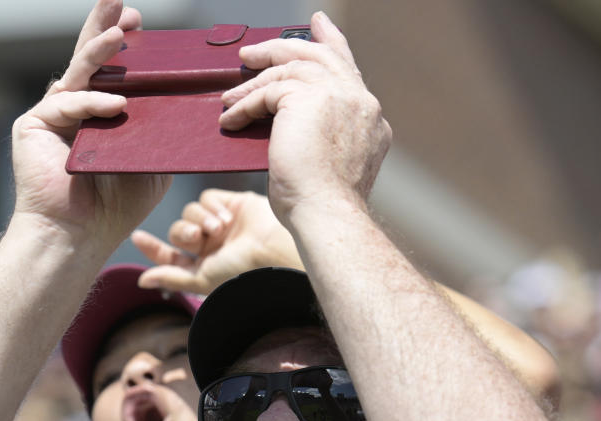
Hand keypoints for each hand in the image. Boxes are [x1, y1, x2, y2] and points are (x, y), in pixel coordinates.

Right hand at [10, 0, 170, 245]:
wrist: (78, 234)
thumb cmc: (115, 205)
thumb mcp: (151, 161)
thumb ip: (160, 132)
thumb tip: (187, 106)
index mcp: (100, 114)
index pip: (113, 71)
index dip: (123, 44)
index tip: (140, 23)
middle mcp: (74, 108)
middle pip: (90, 59)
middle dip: (105, 28)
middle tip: (118, 2)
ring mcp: (52, 114)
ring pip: (78, 73)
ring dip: (99, 49)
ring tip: (120, 32)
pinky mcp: (32, 124)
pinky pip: (67, 104)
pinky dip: (93, 104)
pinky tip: (116, 106)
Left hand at [132, 189, 302, 294]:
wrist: (274, 248)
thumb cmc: (241, 270)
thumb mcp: (202, 278)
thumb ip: (172, 277)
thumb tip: (141, 281)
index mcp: (203, 265)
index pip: (169, 255)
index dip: (152, 247)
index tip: (137, 236)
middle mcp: (211, 245)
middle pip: (178, 230)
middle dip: (183, 232)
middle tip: (197, 237)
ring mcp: (221, 224)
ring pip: (189, 212)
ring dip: (199, 220)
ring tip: (219, 229)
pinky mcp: (232, 204)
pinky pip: (205, 198)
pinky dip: (211, 206)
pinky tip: (227, 217)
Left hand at [219, 11, 390, 219]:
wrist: (328, 214)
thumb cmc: (324, 206)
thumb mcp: (334, 165)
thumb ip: (326, 137)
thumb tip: (299, 132)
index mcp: (370, 118)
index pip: (348, 71)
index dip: (332, 45)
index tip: (321, 26)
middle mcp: (360, 100)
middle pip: (319, 57)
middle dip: (284, 46)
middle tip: (255, 50)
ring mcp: (336, 95)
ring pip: (289, 69)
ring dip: (254, 80)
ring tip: (230, 92)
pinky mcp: (306, 99)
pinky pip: (267, 92)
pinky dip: (244, 105)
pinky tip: (230, 119)